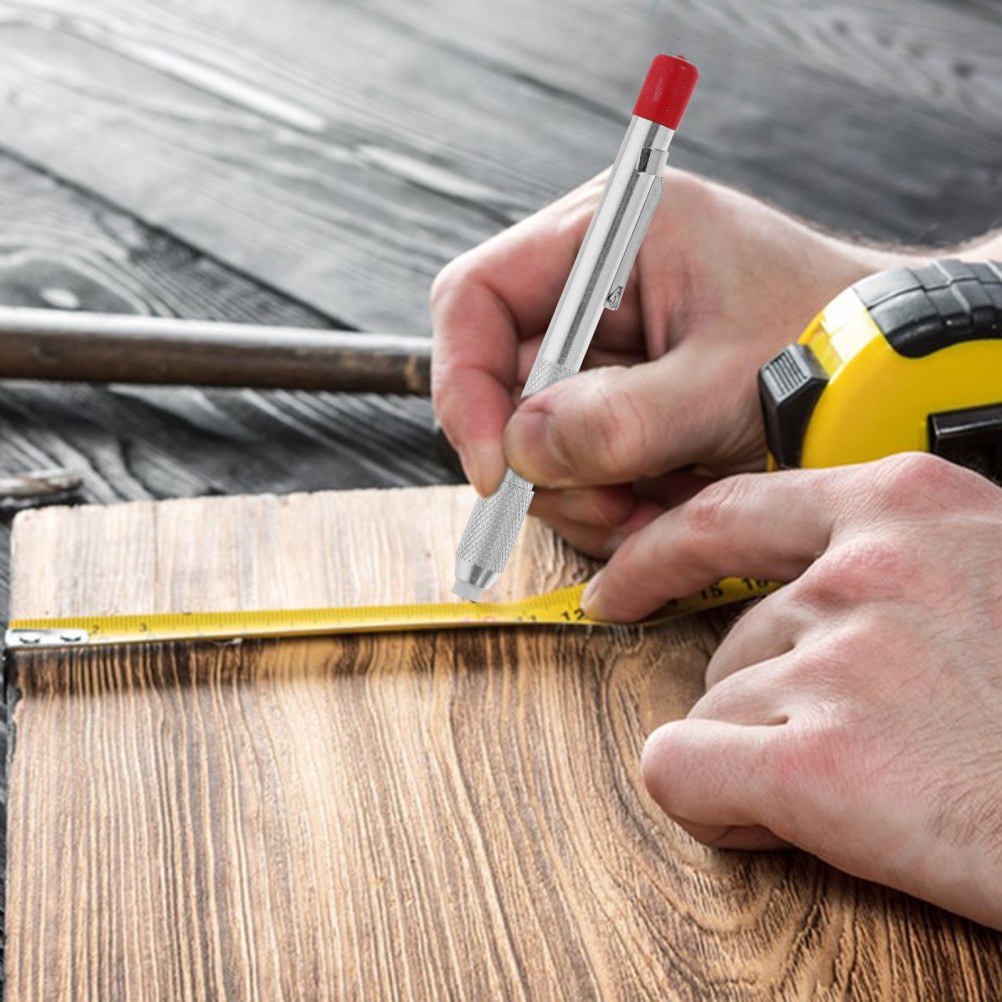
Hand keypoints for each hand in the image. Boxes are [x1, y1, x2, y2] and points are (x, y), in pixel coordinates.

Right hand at [431, 169, 918, 556]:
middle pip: (503, 383)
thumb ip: (622, 419)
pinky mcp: (619, 401)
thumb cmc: (831, 345)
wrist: (891, 379)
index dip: (468, 385)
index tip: (494, 469)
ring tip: (655, 506)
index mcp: (612, 234)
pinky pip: (576, 464)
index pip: (477, 297)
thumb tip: (520, 452)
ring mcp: (605, 351)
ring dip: (583, 492)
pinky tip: (664, 504)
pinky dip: (610, 501)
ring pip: (536, 439)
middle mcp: (593, 288)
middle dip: (544, 462)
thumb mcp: (727, 383)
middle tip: (607, 504)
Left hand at [582, 453, 1001, 928]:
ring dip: (762, 753)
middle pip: (732, 637)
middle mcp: (861, 573)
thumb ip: (905, 565)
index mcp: (907, 509)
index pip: (730, 510)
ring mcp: (837, 664)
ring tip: (868, 780)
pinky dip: (716, 803)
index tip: (619, 585)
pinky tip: (787, 816)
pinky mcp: (819, 766)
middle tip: (852, 738)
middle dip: (767, 696)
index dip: (658, 553)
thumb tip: (813, 593)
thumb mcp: (996, 573)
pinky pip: (684, 770)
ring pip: (715, 708)